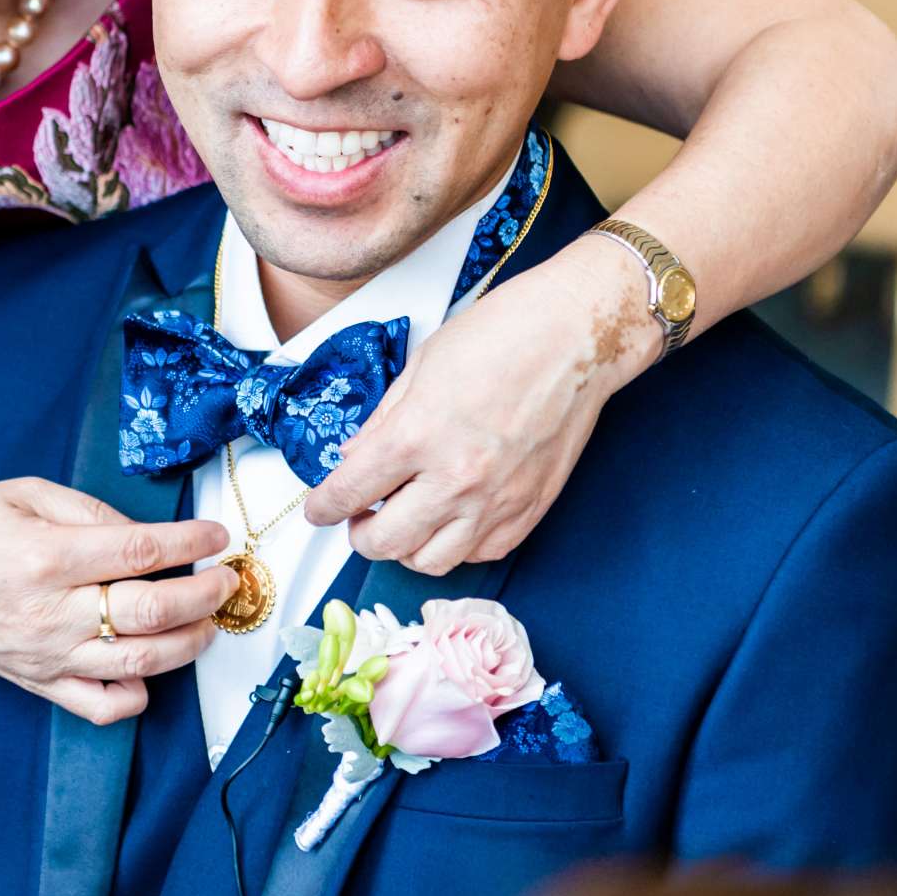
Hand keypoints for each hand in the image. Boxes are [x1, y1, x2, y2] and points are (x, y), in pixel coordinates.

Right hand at [0, 477, 237, 724]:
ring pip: (140, 662)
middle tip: (226, 580)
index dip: (192, 542)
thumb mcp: (22, 492)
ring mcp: (47, 656)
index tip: (218, 534)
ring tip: (208, 620)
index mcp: (46, 557)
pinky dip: (140, 692)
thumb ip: (89, 509)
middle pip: (151, 612)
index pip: (141, 552)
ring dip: (190, 642)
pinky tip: (153, 664)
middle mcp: (50, 613)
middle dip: (205, 596)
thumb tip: (147, 533)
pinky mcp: (39, 683)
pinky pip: (103, 706)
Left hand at [302, 236, 661, 574]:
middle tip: (358, 517)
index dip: (323, 507)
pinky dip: (455, 545)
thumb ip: (384, 422)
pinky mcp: (529, 509)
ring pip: (431, 561)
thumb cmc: (505, 334)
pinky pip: (479, 554)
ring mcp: (497, 500)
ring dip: (406, 547)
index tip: (318, 509)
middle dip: (359, 535)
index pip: (350, 492)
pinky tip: (449, 519)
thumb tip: (355, 458)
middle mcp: (456, 478)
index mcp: (419, 435)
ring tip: (403, 521)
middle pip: (384, 541)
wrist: (578, 337)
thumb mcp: (421, 366)